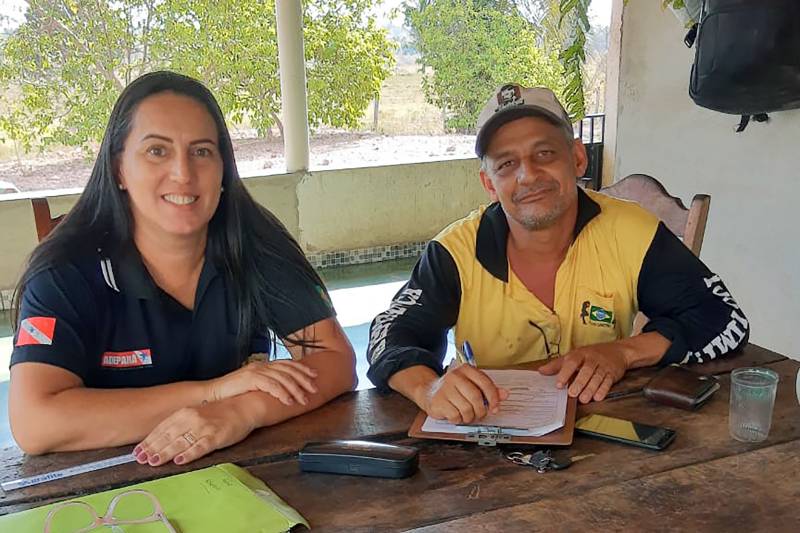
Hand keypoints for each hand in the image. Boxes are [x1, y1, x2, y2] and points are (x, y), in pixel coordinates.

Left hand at [134, 399, 253, 465]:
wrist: (244, 406)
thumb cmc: (220, 412)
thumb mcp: (197, 413)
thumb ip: (180, 424)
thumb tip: (162, 439)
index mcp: (185, 413)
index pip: (162, 428)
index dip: (149, 441)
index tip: (137, 452)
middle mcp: (192, 419)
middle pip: (168, 436)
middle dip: (152, 449)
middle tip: (140, 459)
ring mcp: (204, 427)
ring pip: (180, 442)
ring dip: (165, 452)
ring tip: (154, 462)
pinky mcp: (216, 436)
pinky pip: (200, 447)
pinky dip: (189, 454)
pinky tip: (180, 460)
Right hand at [207, 360, 317, 405]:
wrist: (212, 393)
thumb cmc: (232, 392)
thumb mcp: (252, 385)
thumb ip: (265, 383)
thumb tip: (281, 390)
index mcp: (263, 365)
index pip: (287, 364)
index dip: (302, 368)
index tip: (314, 375)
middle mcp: (261, 365)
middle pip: (288, 370)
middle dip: (304, 379)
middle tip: (315, 389)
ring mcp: (256, 371)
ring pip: (282, 378)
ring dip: (296, 389)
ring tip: (304, 399)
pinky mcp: (250, 379)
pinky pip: (272, 386)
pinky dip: (283, 394)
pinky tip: (289, 402)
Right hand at [421, 365, 508, 424]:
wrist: (429, 391)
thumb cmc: (454, 389)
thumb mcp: (471, 384)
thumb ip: (488, 389)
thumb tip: (505, 394)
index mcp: (466, 369)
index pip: (485, 383)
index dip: (493, 398)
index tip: (495, 408)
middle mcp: (454, 376)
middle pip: (476, 398)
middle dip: (481, 411)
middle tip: (480, 414)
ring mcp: (445, 389)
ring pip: (467, 409)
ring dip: (469, 417)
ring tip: (467, 415)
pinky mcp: (438, 401)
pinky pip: (456, 416)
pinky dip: (459, 419)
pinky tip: (456, 415)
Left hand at [539, 343, 627, 402]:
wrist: (618, 351)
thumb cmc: (591, 355)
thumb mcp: (574, 356)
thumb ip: (557, 365)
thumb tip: (541, 371)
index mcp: (580, 354)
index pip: (572, 361)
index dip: (565, 372)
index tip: (559, 384)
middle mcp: (592, 359)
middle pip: (586, 371)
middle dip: (579, 383)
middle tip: (571, 394)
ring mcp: (603, 366)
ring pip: (597, 377)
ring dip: (590, 389)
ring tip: (583, 399)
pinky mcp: (612, 373)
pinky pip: (608, 382)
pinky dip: (603, 390)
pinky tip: (597, 397)